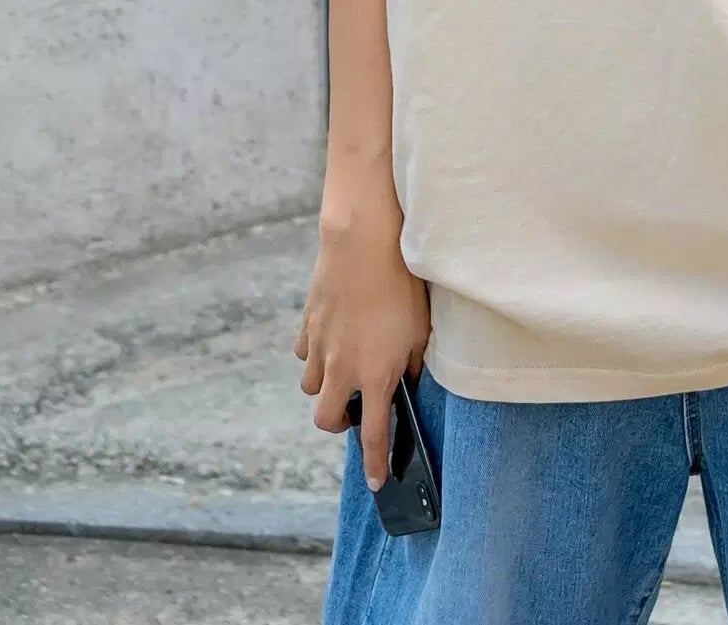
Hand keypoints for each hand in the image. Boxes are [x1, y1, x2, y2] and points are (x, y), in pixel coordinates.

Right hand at [293, 217, 430, 491]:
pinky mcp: (307, 324)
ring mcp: (320, 347)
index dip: (374, 464)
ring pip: (311, 387)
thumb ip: (414, 363)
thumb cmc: (402, 284)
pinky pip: (305, 353)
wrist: (364, 243)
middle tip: (357, 407)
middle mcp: (342, 369)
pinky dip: (316, 353)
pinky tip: (334, 336)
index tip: (376, 483)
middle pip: (326, 420)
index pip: (373, 434)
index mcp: (375, 376)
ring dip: (326, 386)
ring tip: (346, 366)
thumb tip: (407, 379)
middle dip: (340, 423)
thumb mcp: (422, 329)